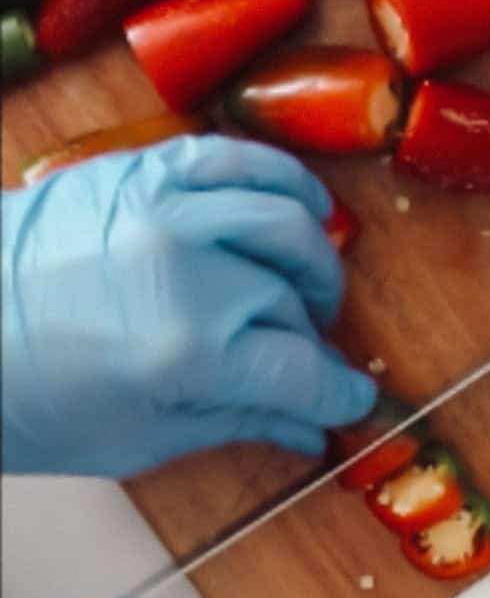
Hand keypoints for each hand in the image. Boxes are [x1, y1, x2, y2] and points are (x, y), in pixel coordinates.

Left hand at [2, 135, 375, 477]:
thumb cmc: (27, 398)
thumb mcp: (136, 438)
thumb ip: (236, 422)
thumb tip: (309, 429)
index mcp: (183, 351)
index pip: (301, 370)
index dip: (337, 392)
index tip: (350, 400)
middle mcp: (186, 268)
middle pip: (294, 301)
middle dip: (311, 337)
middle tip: (302, 355)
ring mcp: (165, 207)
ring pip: (287, 221)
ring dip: (314, 260)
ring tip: (308, 286)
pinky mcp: (143, 170)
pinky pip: (239, 160)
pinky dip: (284, 182)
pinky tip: (303, 209)